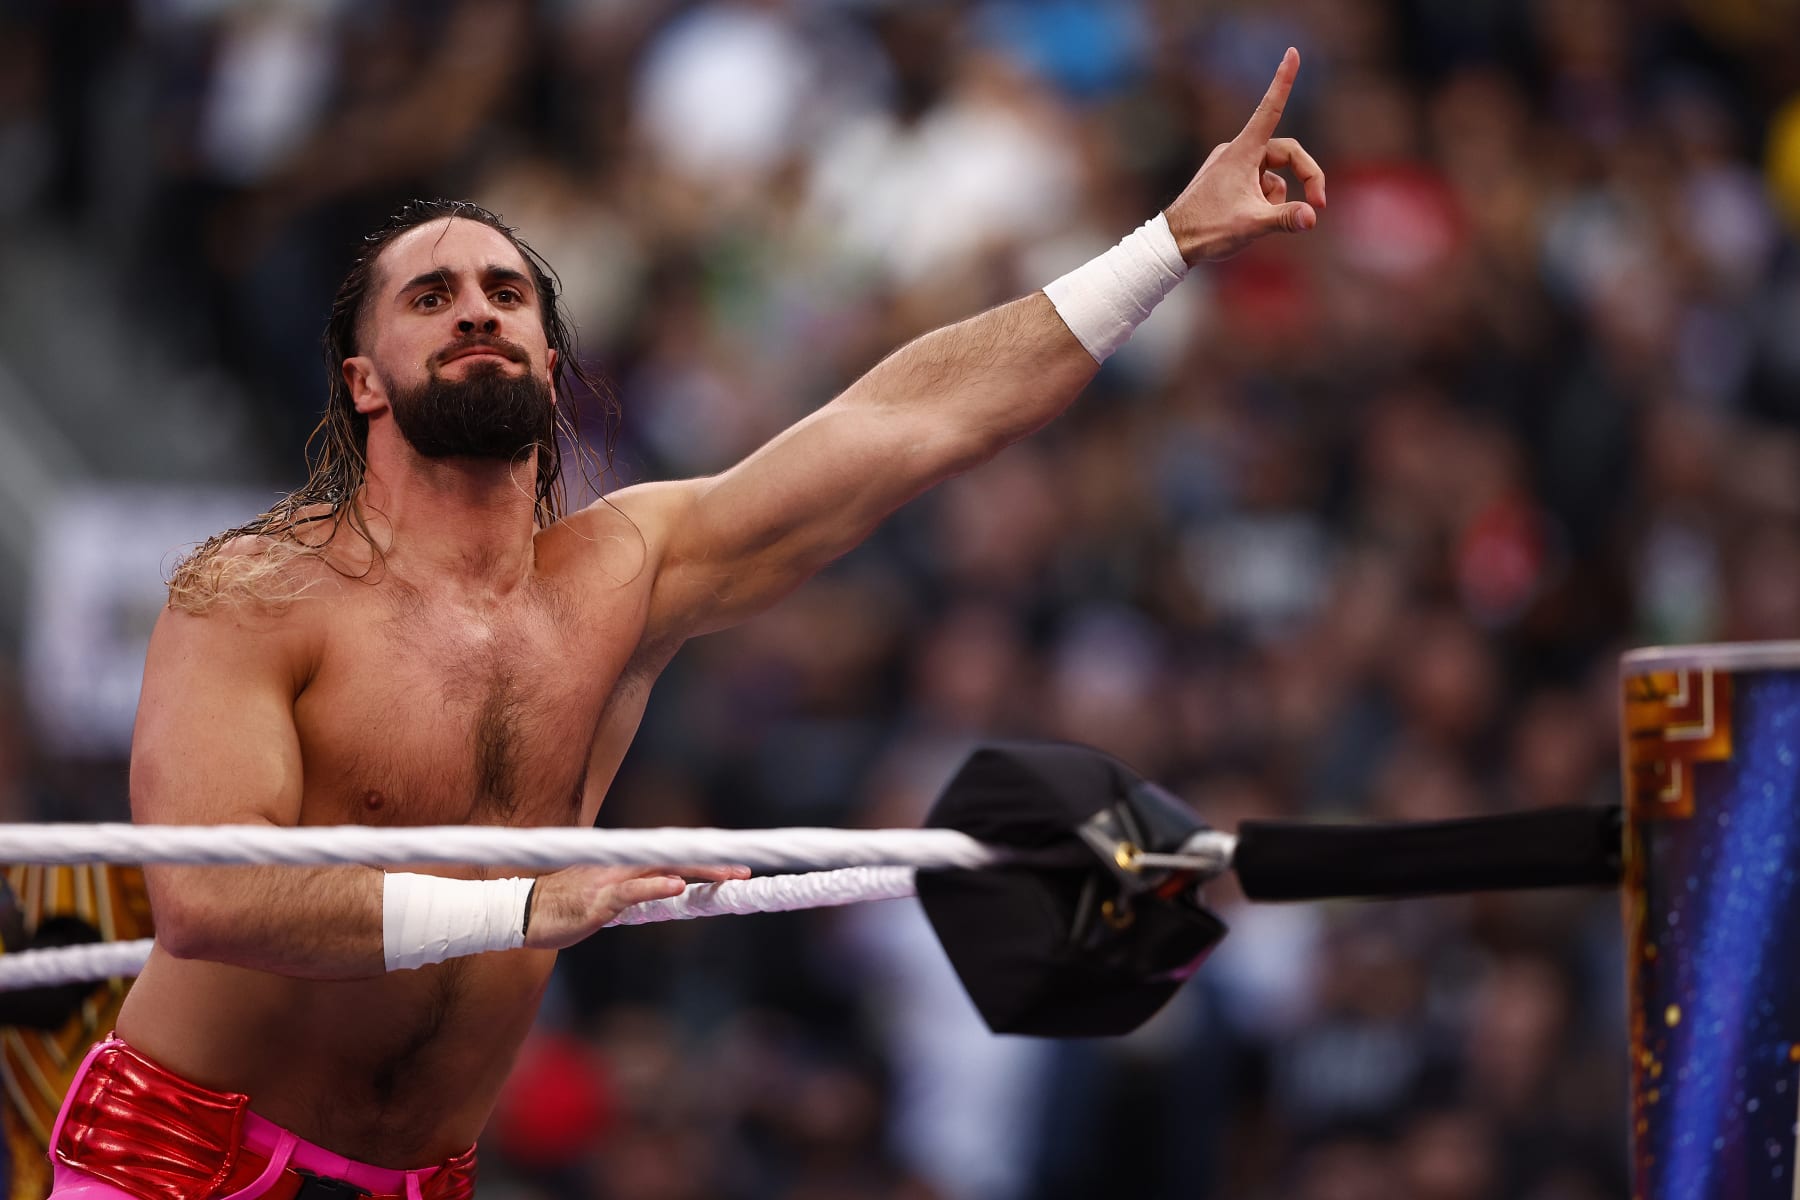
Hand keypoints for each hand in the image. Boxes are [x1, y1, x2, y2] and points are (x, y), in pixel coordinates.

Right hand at [522, 863, 750, 950]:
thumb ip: (636, 892)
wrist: (524, 912)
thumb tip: (666, 890)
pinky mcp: (598, 901)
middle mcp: (622, 866)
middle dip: (711, 865)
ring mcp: (611, 881)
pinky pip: (631, 891)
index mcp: (625, 866)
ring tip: (727, 876)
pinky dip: (656, 886)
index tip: (734, 869)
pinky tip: (678, 886)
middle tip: (745, 872)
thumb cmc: (564, 905)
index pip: (671, 859)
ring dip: (697, 872)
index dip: (702, 862)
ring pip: (661, 869)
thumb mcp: (605, 896)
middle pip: (675, 859)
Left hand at [1164, 47, 1326, 263]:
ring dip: (1278, 197)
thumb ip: (1285, 217)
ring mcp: (1232, 165)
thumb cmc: (1207, 229)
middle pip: (1287, 153)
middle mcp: (1238, 151)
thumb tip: (1312, 217)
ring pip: (1273, 175)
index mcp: (1243, 151)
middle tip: (1317, 205)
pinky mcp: (1227, 178)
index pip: (1270, 109)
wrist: (1173, 243)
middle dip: (1305, 177)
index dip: (1284, 81)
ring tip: (1259, 221)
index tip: (1292, 52)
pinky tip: (1245, 219)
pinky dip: (1263, 200)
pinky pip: (1258, 183)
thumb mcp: (1252, 224)